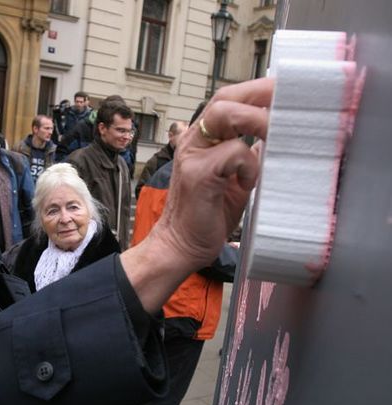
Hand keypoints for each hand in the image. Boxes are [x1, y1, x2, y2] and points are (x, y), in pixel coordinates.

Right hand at [121, 77, 272, 312]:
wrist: (181, 245)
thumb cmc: (209, 214)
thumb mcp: (236, 178)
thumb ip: (250, 156)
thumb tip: (280, 138)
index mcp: (204, 140)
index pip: (230, 100)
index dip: (259, 91)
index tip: (288, 91)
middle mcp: (194, 141)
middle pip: (225, 98)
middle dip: (261, 94)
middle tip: (291, 102)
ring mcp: (192, 154)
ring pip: (225, 114)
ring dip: (259, 121)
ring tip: (277, 136)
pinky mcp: (198, 172)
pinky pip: (234, 152)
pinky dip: (249, 166)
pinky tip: (246, 184)